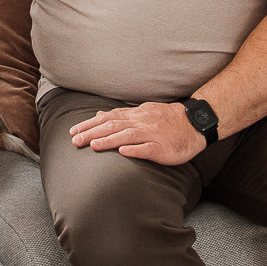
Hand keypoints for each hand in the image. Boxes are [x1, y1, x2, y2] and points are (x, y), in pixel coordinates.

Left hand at [69, 102, 205, 164]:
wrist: (194, 123)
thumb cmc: (167, 120)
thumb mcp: (143, 113)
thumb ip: (122, 116)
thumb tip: (100, 116)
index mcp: (135, 115)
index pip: (107, 118)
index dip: (89, 124)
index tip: (73, 131)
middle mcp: (141, 123)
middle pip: (112, 126)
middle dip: (92, 133)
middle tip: (74, 140)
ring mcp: (152, 135)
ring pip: (127, 135)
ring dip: (109, 141)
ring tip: (93, 145)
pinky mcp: (162, 147)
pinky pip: (147, 148)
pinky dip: (135, 149)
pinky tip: (123, 152)